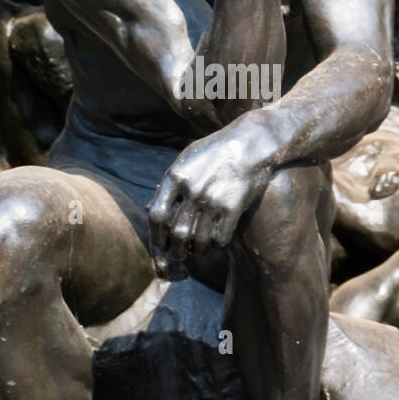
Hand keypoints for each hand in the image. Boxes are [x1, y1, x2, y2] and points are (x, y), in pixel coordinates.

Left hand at [148, 117, 274, 274]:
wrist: (250, 143)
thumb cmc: (215, 151)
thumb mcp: (186, 160)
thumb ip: (168, 184)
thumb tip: (148, 209)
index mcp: (176, 177)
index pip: (157, 215)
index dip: (156, 235)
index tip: (161, 243)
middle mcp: (192, 190)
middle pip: (177, 233)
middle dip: (175, 251)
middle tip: (178, 256)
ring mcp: (213, 200)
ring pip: (198, 240)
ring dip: (196, 250)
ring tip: (197, 250)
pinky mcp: (233, 208)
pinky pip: (220, 239)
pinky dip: (216, 245)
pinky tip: (216, 241)